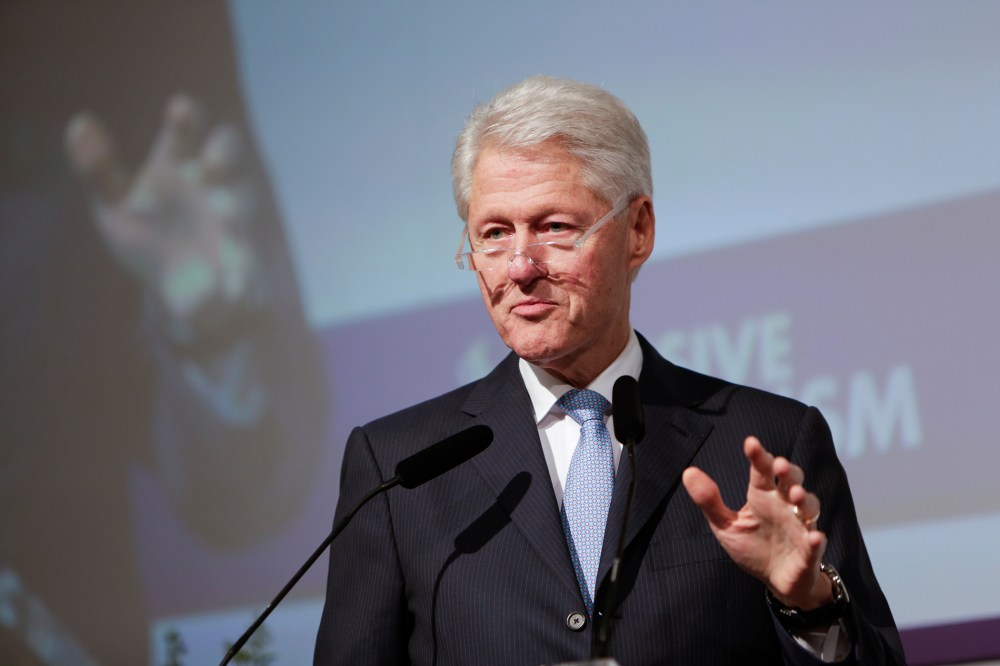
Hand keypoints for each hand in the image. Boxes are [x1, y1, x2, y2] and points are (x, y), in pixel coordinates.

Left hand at [64, 94, 263, 341]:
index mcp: (178, 165)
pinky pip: (247, 261)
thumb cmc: (150, 242)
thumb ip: (96, 172)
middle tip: (211, 164)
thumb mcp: (115, 211)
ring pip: (245, 199)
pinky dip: (240, 272)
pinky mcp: (245, 257)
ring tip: (223, 212)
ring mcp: (232, 218)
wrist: (184, 294)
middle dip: (224, 150)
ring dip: (236, 204)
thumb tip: (80, 121)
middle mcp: (210, 183)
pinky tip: (231, 283)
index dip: (186, 117)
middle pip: (229, 150)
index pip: (184, 131)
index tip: (179, 110)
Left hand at [682, 436, 833, 609]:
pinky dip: (816, 539)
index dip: (758, 457)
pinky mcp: (809, 550)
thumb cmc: (752, 546)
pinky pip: (816, 543)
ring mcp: (800, 526)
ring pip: (808, 507)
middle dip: (788, 472)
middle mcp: (784, 506)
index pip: (761, 472)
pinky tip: (814, 537)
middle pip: (791, 481)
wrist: (774, 580)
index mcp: (763, 496)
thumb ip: (709, 501)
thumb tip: (688, 472)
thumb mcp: (725, 525)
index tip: (750, 443)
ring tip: (794, 494)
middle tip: (779, 465)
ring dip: (804, 499)